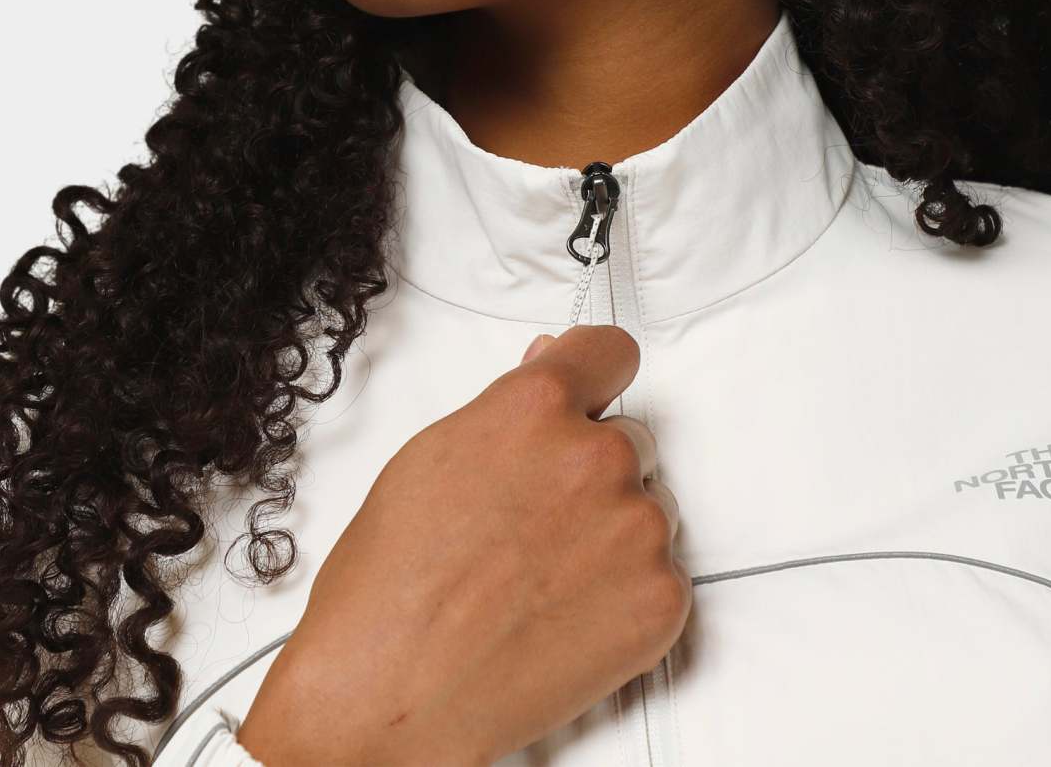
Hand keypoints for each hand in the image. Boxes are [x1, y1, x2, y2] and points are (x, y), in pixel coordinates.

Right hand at [236, 324, 688, 766]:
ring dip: (610, 534)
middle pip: (626, 441)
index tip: (595, 395)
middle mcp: (595, 455)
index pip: (610, 352)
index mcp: (535, 407)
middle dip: (590, 474)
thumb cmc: (389, 587)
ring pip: (643, 508)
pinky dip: (626, 595)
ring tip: (539, 581)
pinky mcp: (660, 597)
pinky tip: (565, 616)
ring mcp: (634, 527)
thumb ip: (508, 409)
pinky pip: (661, 573)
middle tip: (534, 526)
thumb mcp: (432, 459)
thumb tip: (549, 369)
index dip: (597, 377)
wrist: (388, 696)